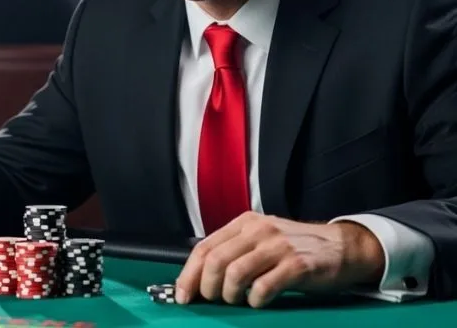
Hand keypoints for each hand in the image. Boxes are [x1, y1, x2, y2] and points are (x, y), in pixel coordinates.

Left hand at [175, 212, 384, 307]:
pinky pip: (264, 287)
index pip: (204, 247)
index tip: (183, 294)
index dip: (189, 274)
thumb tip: (199, 277)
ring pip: (235, 273)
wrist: (340, 246)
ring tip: (236, 300)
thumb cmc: (296, 247)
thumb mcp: (261, 239)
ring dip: (229, 295)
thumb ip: (234, 251)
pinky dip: (255, 300)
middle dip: (206, 288)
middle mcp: (258, 231)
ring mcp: (277, 247)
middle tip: (212, 301)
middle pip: (216, 261)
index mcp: (244, 223)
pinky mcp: (296, 265)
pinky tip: (258, 301)